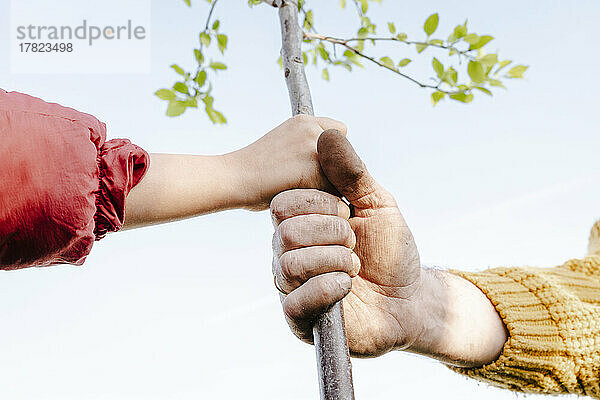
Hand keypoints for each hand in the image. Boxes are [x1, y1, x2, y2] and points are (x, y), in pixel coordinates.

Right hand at [229, 115, 346, 210]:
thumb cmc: (254, 172)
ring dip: (329, 187)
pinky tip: (298, 197)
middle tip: (308, 183)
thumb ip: (306, 147)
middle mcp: (313, 129)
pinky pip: (333, 191)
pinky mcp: (315, 168)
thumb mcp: (283, 146)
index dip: (333, 153)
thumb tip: (332, 165)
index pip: (340, 133)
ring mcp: (315, 147)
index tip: (318, 166)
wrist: (233, 179)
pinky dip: (321, 199)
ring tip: (299, 191)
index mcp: (305, 121)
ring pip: (342, 176)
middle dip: (334, 171)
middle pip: (346, 155)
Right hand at [271, 131, 506, 365]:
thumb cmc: (391, 250)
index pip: (284, 203)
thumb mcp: (377, 203)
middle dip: (334, 232)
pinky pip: (296, 299)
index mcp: (301, 224)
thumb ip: (352, 172)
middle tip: (355, 243)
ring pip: (290, 261)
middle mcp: (290, 253)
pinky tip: (348, 286)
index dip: (321, 205)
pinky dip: (330, 287)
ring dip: (336, 259)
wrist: (410, 298)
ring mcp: (292, 286)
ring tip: (355, 267)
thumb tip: (328, 134)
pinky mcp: (300, 317)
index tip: (350, 213)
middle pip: (285, 231)